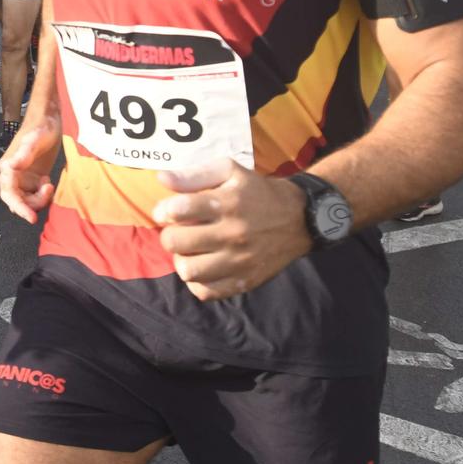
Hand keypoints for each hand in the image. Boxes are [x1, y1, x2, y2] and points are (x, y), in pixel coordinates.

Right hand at [0, 110, 60, 221]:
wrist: (50, 118)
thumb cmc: (41, 126)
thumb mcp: (35, 140)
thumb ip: (24, 154)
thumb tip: (11, 166)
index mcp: (8, 167)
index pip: (9, 194)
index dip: (19, 208)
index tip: (31, 217)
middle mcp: (13, 175)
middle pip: (17, 201)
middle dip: (31, 204)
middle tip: (46, 194)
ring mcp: (24, 177)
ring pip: (27, 200)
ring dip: (38, 199)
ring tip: (48, 183)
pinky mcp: (34, 178)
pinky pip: (35, 195)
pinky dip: (43, 195)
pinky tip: (48, 182)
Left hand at [151, 158, 311, 301]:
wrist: (300, 219)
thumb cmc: (258, 192)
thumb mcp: (230, 171)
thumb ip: (194, 175)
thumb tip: (162, 179)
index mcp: (227, 203)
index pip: (177, 210)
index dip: (163, 211)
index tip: (167, 212)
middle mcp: (233, 234)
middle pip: (176, 242)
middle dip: (170, 235)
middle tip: (179, 231)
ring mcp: (239, 261)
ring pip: (188, 270)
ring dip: (182, 260)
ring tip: (191, 251)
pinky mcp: (245, 281)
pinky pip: (206, 292)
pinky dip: (197, 281)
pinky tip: (204, 266)